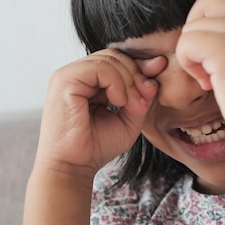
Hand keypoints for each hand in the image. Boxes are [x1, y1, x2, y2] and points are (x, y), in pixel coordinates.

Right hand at [34, 49, 165, 177]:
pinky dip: (117, 82)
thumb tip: (156, 71)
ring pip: (109, 60)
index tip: (159, 74)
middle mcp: (74, 74)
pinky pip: (100, 68)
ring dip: (130, 81)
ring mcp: (67, 75)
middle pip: (114, 56)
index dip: (139, 66)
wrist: (72, 168)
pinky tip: (119, 102)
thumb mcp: (128, 120)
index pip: (116, 61)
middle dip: (137, 74)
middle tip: (147, 98)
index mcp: (86, 82)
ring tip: (133, 106)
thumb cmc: (95, 148)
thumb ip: (141, 97)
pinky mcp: (65, 81)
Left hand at [175, 0, 224, 147]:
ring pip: (190, 29)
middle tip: (208, 70)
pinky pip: (187, 44)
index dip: (202, 24)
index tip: (211, 56)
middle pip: (200, 9)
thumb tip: (197, 42)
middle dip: (194, 40)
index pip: (214, 1)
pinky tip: (208, 85)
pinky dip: (189, 65)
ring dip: (191, 57)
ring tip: (211, 81)